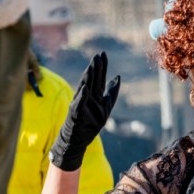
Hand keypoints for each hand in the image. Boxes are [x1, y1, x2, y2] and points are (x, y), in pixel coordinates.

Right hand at [51, 52, 120, 171]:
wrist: (76, 140)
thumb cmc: (89, 123)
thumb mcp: (105, 106)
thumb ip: (111, 92)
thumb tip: (117, 77)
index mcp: (94, 95)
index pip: (98, 78)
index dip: (101, 66)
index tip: (103, 53)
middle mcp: (86, 97)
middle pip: (91, 80)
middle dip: (95, 68)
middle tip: (97, 55)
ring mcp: (80, 104)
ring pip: (84, 88)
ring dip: (88, 77)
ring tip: (91, 66)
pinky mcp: (75, 114)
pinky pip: (79, 104)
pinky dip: (82, 96)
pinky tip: (85, 88)